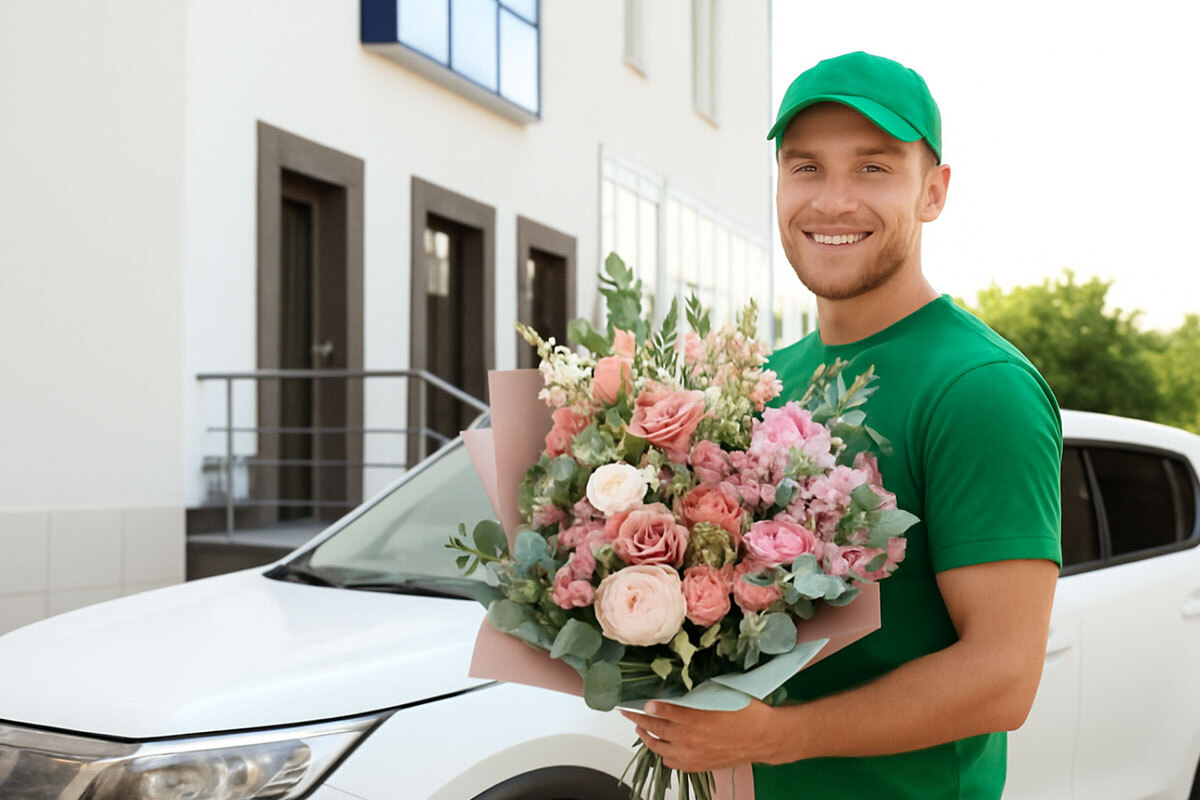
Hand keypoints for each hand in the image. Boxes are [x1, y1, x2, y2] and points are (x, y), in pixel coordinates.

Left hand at [618, 698, 779, 771]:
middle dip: (638, 718)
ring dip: (647, 737)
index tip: (640, 699)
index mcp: (694, 717)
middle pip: (656, 728)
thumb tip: (682, 682)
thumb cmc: (746, 711)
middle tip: (627, 712)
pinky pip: (673, 764)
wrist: (764, 737)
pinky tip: (661, 749)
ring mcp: (692, 754)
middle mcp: (689, 738)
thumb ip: (698, 690)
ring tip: (639, 728)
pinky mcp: (698, 765)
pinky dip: (663, 756)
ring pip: (660, 748)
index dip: (648, 704)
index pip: (662, 710)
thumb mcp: (722, 693)